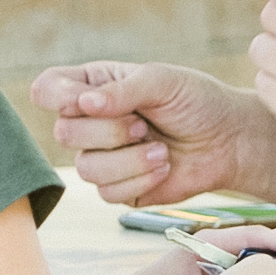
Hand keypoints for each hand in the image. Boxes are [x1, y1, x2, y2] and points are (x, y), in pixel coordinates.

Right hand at [34, 59, 275, 207]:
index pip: (47, 90)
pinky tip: (163, 167)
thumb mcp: (163, 81)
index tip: (90, 101)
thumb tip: (84, 103)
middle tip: (145, 125)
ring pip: (85, 168)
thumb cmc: (197, 102)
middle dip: (110, 131)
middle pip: (64, 133)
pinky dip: (140, 180)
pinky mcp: (118, 188)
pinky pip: (107, 193)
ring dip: (129, 159)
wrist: (228, 142)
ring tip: (162, 149)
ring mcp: (102, 157)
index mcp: (93, 87)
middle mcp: (90, 122)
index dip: (59, 97)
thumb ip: (123, 90)